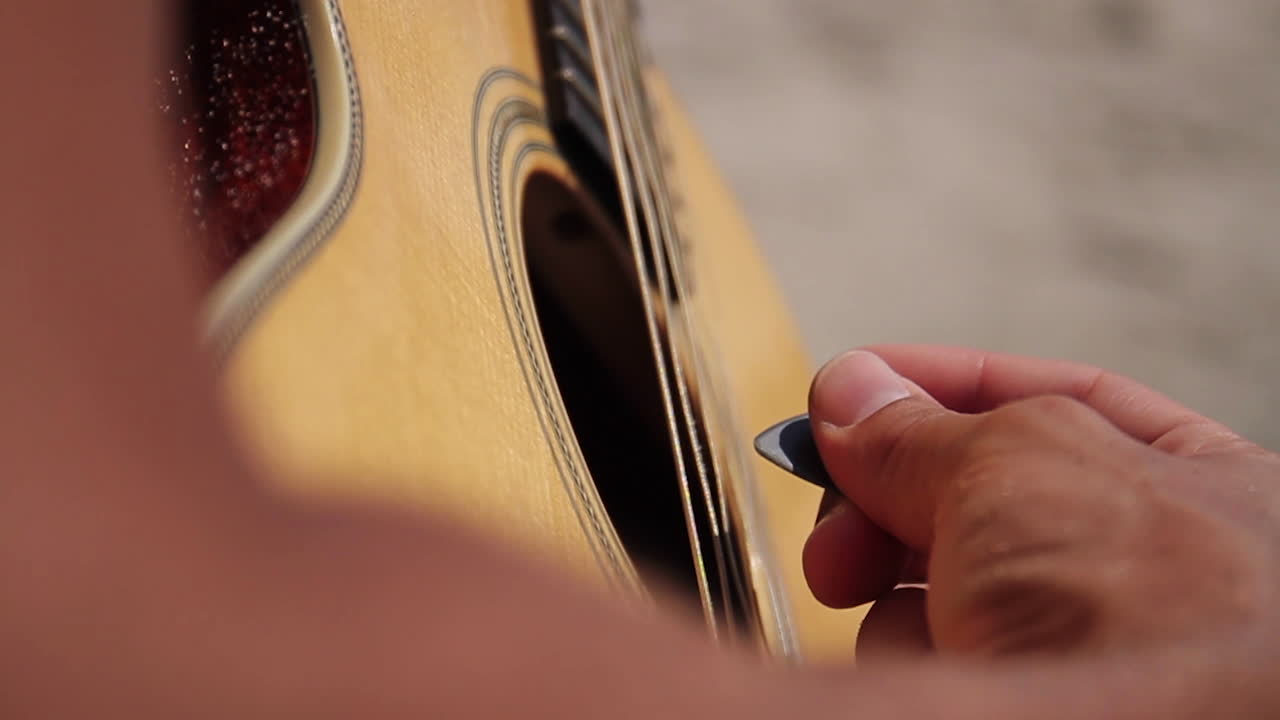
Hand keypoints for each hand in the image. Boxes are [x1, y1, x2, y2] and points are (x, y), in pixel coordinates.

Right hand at [802, 346, 1279, 660]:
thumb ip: (925, 426)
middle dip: (889, 493)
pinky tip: (923, 653)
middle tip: (839, 500)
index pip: (1047, 404)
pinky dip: (901, 643)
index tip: (853, 389)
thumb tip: (853, 393)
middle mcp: (1138, 565)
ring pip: (939, 578)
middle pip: (974, 495)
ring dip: (889, 576)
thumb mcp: (1018, 466)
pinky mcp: (1012, 695)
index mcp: (1190, 483)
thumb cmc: (1157, 615)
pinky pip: (926, 648)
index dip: (942, 386)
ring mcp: (1074, 642)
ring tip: (873, 585)